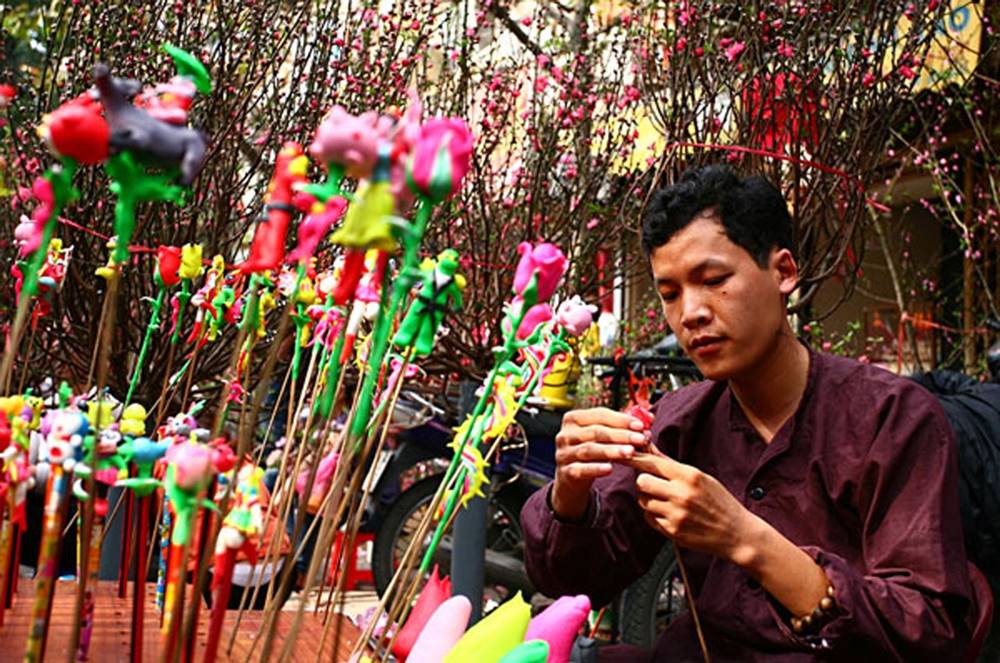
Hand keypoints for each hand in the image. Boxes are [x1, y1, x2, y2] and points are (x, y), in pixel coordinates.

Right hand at [552, 407, 649, 519]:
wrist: (571, 479)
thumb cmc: (592, 451)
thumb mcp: (602, 437)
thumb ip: (621, 426)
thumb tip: (649, 418)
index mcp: (573, 419)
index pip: (599, 414)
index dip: (621, 419)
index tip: (641, 425)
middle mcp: (565, 434)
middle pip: (596, 432)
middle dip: (621, 435)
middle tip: (641, 439)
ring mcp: (563, 454)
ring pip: (589, 450)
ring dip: (612, 450)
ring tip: (631, 452)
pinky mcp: (565, 473)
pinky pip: (581, 470)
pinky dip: (595, 469)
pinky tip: (610, 469)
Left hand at [626, 450, 753, 562]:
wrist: (737, 533)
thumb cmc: (719, 501)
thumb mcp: (699, 477)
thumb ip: (670, 463)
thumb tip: (647, 445)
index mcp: (689, 475)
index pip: (651, 463)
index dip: (633, 458)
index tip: (620, 454)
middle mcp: (681, 494)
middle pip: (641, 481)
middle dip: (644, 482)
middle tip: (656, 485)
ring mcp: (676, 514)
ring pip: (643, 501)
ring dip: (649, 499)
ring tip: (667, 501)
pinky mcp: (672, 531)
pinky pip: (649, 518)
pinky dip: (655, 515)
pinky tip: (672, 515)